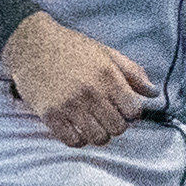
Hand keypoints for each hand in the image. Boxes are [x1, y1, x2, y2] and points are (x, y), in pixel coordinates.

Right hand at [2, 14, 156, 149]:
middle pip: (118, 128)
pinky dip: (79, 139)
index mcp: (107, 77)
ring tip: (93, 123)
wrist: (31, 44)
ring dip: (99, 134)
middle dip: (117, 125)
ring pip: (98, 138)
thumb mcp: (107, 53)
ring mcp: (69, 105)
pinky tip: (77, 128)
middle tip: (107, 116)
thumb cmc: (71, 47)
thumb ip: (133, 73)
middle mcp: (91, 93)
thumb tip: (154, 93)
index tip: (123, 108)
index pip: (134, 111)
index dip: (132, 113)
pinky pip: (73, 141)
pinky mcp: (50, 115)